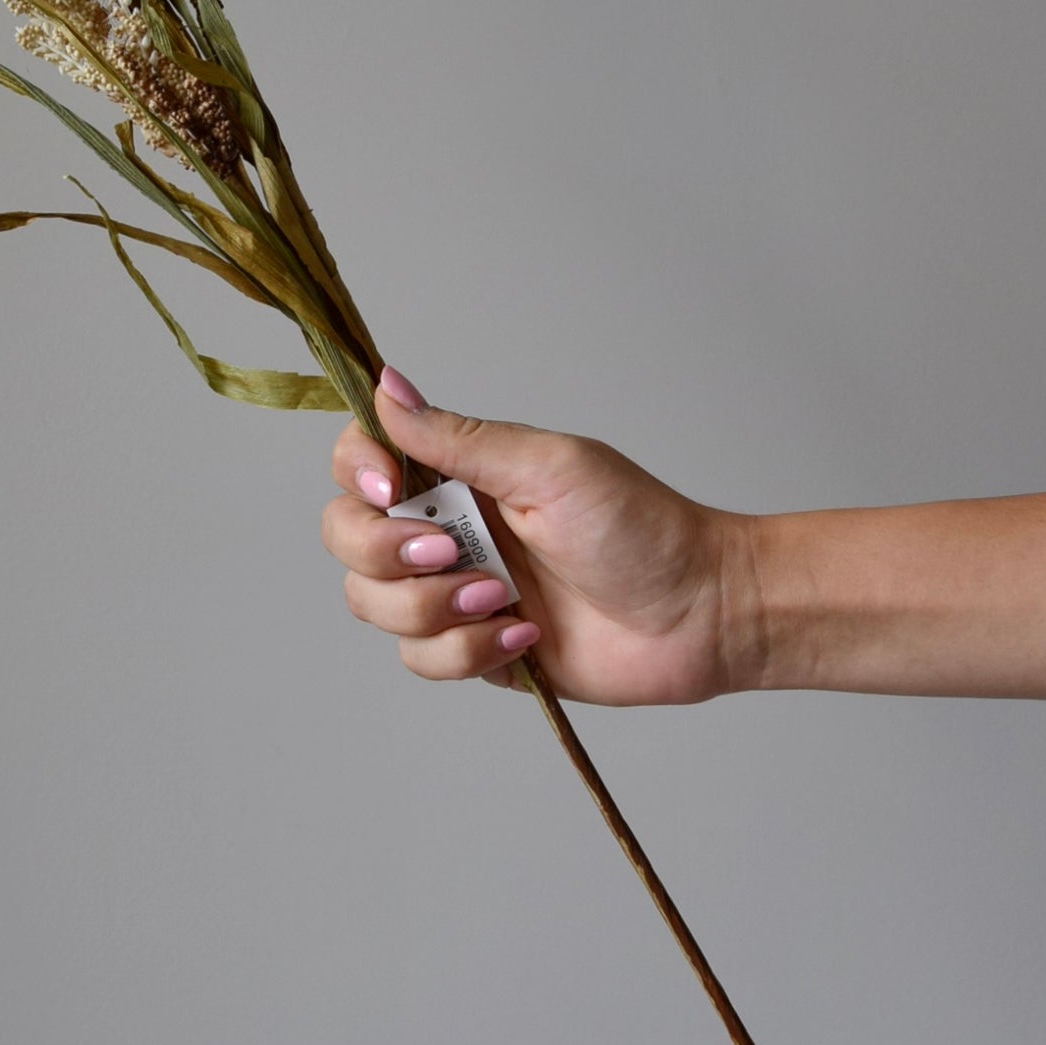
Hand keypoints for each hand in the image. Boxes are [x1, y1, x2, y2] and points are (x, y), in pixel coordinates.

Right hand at [322, 367, 750, 703]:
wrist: (699, 615)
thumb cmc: (642, 528)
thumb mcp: (549, 467)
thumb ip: (458, 438)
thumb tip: (386, 385)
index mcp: (460, 474)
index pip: (361, 461)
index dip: (358, 475)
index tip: (392, 490)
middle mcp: (446, 528)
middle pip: (346, 539)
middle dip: (386, 554)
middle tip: (454, 554)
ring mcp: (456, 592)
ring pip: (375, 606)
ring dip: (434, 609)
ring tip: (505, 601)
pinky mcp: (474, 650)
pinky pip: (422, 659)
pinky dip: (469, 651)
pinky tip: (526, 637)